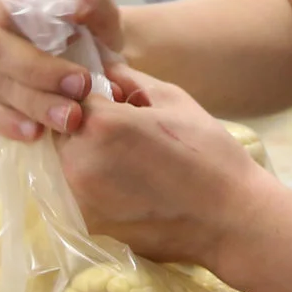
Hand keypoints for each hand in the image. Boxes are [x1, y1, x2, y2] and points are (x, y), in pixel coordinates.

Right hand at [0, 0, 143, 140]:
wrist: (93, 55)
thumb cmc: (88, 26)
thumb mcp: (98, 8)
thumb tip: (73, 5)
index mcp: (3, 0)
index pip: (4, 17)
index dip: (37, 47)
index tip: (80, 76)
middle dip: (37, 78)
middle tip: (79, 95)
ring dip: (31, 105)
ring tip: (68, 120)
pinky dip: (9, 124)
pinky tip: (36, 134)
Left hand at [55, 74, 281, 270]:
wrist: (231, 220)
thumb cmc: (209, 154)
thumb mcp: (174, 101)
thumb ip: (130, 79)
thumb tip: (104, 66)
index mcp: (101, 124)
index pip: (71, 95)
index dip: (95, 96)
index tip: (117, 103)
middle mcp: (79, 162)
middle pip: (60, 130)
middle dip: (84, 126)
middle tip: (125, 134)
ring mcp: (80, 199)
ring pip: (64, 163)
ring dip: (85, 156)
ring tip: (129, 161)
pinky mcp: (87, 226)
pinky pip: (75, 194)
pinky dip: (91, 186)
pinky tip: (127, 186)